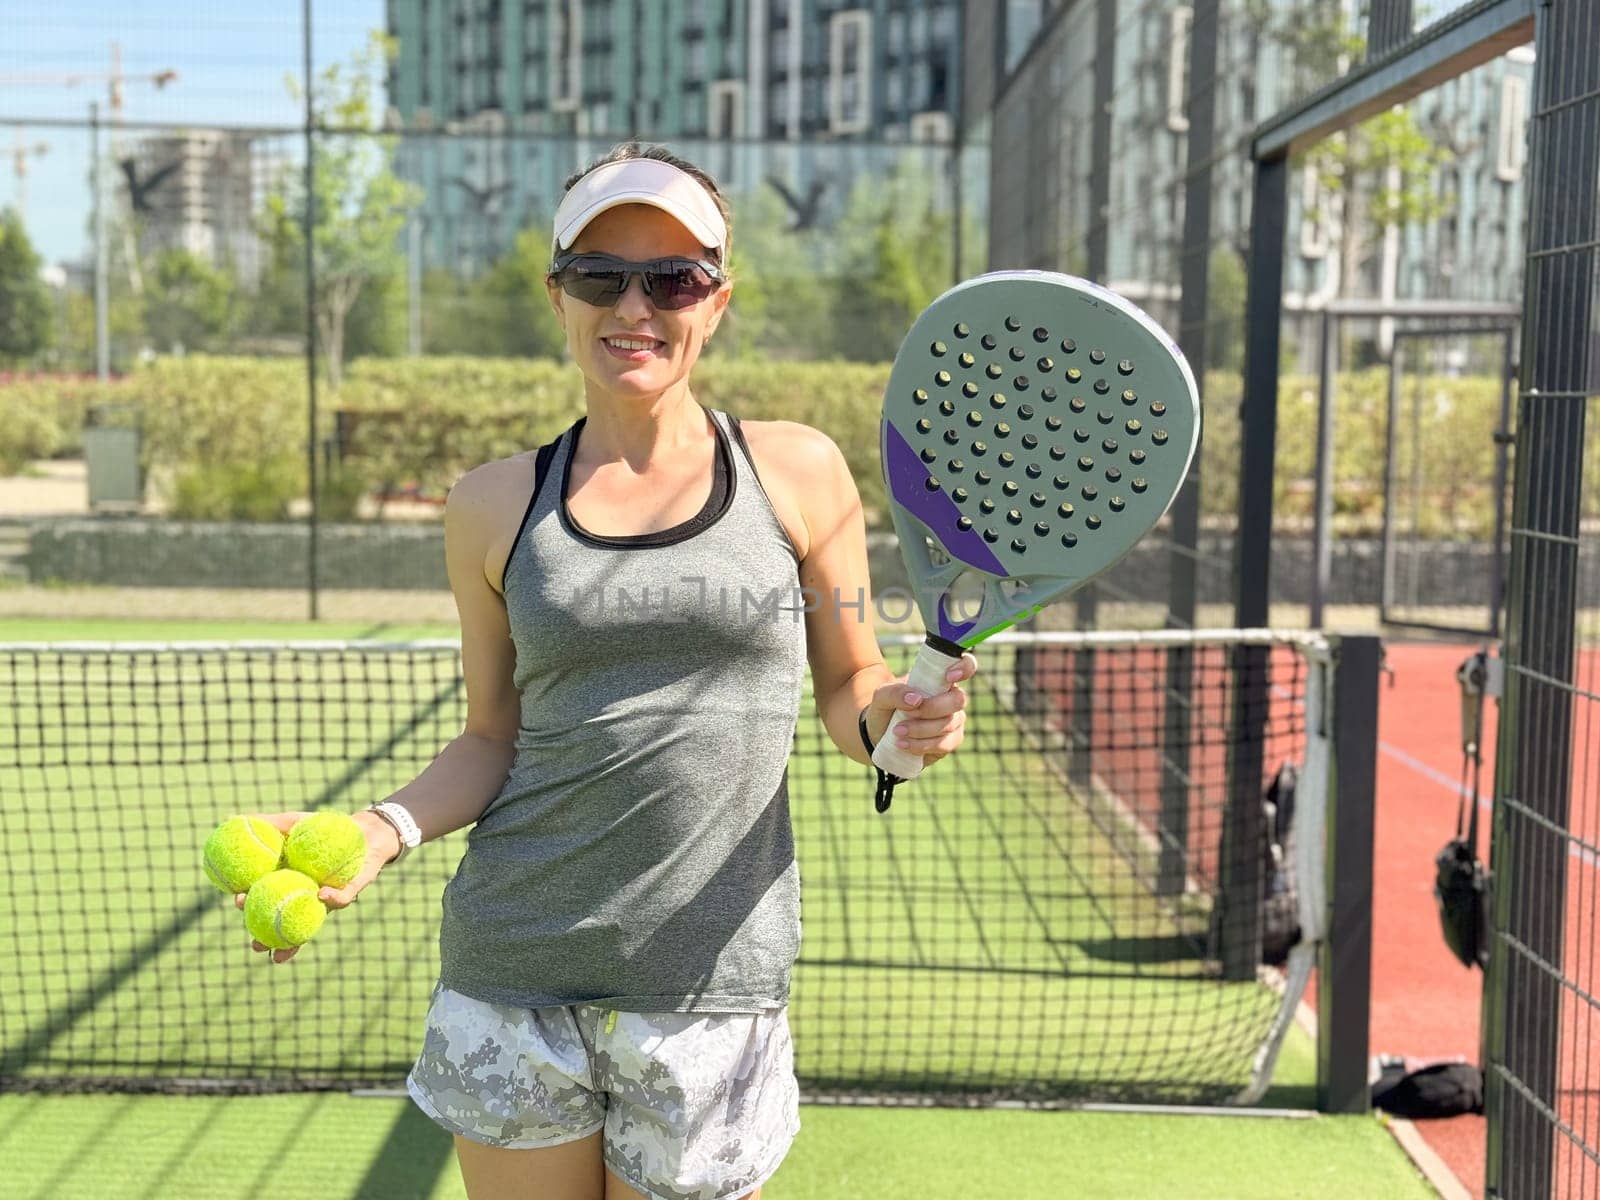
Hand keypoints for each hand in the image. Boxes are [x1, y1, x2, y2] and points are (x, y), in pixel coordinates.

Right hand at [232, 809, 399, 962]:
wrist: (360, 827)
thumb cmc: (322, 828)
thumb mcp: (292, 822)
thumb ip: (266, 823)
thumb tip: (229, 819)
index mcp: (286, 882)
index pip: (263, 899)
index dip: (250, 905)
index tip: (237, 901)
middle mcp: (304, 896)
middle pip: (281, 922)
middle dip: (267, 939)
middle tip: (256, 944)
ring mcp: (326, 899)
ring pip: (308, 924)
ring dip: (294, 941)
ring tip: (280, 953)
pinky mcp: (350, 892)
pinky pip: (342, 899)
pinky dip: (333, 899)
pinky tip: (321, 896)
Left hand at [864, 652, 978, 768]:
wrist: (880, 734)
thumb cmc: (885, 708)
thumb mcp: (882, 696)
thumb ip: (896, 692)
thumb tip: (916, 698)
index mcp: (940, 679)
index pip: (966, 666)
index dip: (964, 668)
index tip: (949, 677)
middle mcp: (952, 698)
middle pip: (958, 700)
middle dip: (931, 708)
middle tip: (906, 713)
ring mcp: (954, 720)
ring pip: (949, 724)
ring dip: (921, 729)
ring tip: (897, 731)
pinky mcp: (950, 742)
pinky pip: (944, 744)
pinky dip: (922, 745)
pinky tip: (904, 744)